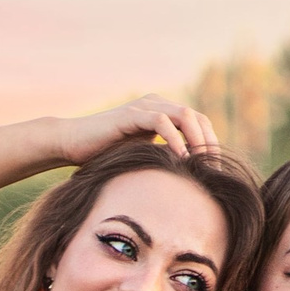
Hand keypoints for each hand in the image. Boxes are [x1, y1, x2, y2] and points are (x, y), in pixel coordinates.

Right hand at [61, 92, 220, 165]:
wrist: (72, 144)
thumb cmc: (103, 157)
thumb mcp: (141, 159)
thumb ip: (162, 161)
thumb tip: (186, 185)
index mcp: (163, 113)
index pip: (198, 123)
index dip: (211, 145)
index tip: (217, 173)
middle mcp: (157, 104)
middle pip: (198, 117)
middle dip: (210, 144)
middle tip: (216, 172)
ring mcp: (145, 107)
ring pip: (184, 115)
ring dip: (197, 140)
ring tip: (203, 165)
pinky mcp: (131, 115)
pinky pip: (162, 122)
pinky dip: (175, 140)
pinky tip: (181, 160)